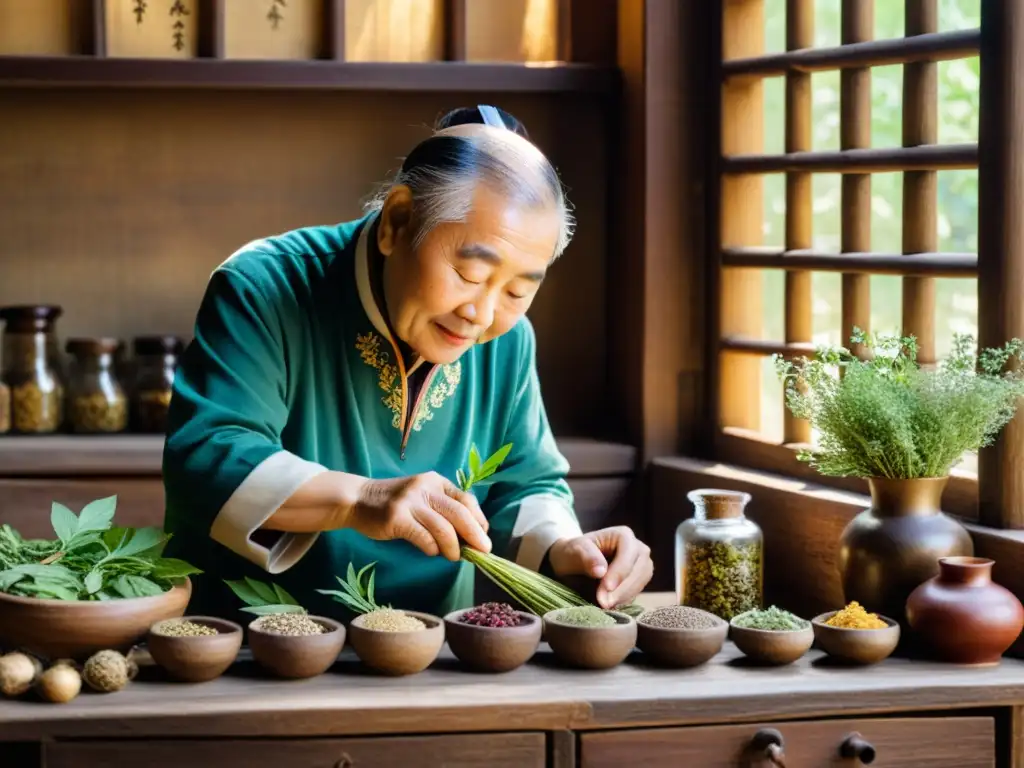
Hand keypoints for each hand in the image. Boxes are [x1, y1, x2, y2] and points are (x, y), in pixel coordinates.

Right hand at [343, 473, 491, 560]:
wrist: (358, 499)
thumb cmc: (395, 504)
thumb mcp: (422, 498)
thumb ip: (443, 511)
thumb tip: (468, 538)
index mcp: (436, 482)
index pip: (466, 500)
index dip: (479, 520)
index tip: (483, 536)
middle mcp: (425, 488)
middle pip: (459, 513)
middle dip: (475, 535)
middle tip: (483, 551)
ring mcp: (410, 501)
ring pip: (443, 527)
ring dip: (453, 547)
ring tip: (454, 557)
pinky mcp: (396, 517)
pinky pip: (423, 536)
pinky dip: (432, 547)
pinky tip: (431, 552)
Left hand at [547, 527, 652, 608]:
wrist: (572, 564)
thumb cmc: (572, 553)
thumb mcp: (573, 552)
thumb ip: (586, 557)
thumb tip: (600, 570)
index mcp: (623, 535)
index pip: (628, 554)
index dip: (619, 572)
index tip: (606, 587)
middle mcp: (637, 548)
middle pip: (639, 569)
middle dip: (622, 588)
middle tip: (603, 602)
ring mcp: (640, 565)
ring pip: (640, 583)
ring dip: (623, 597)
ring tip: (604, 605)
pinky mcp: (637, 581)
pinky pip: (636, 592)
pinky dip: (624, 601)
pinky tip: (609, 604)